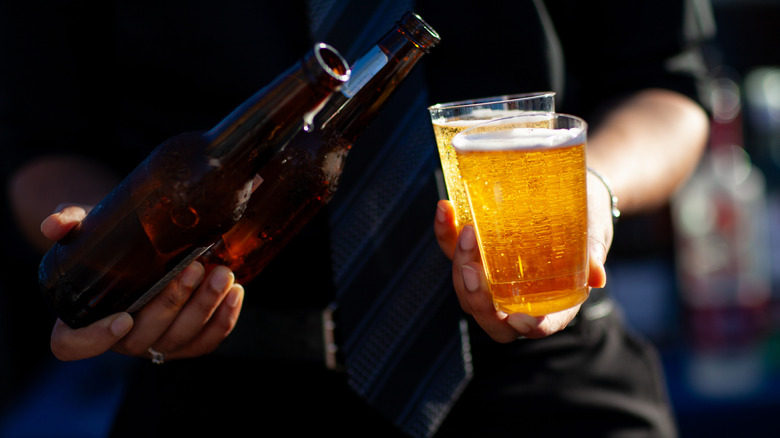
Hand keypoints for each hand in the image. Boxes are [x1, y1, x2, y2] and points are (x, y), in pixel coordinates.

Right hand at [42, 205, 244, 361]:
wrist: (141, 242)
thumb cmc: (110, 239)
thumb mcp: (87, 226)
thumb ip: (68, 223)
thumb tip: (54, 225)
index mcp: (80, 318)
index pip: (73, 346)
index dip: (95, 340)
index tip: (122, 316)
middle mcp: (118, 338)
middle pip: (142, 337)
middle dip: (172, 304)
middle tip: (193, 268)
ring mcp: (154, 343)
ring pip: (180, 339)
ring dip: (205, 307)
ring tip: (222, 273)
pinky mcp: (186, 342)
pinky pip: (206, 342)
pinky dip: (224, 320)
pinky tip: (236, 292)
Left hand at [433, 173, 613, 342]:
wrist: (572, 190)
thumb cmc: (590, 217)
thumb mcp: (596, 230)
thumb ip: (594, 251)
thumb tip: (598, 275)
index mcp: (553, 300)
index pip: (538, 325)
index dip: (529, 327)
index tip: (520, 319)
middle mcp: (518, 295)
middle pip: (490, 315)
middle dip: (477, 299)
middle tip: (472, 269)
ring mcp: (492, 277)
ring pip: (466, 289)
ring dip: (459, 264)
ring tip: (465, 231)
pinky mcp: (475, 252)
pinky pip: (452, 251)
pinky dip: (444, 233)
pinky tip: (445, 209)